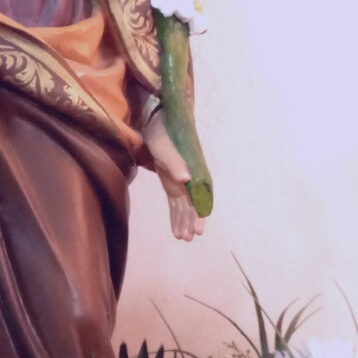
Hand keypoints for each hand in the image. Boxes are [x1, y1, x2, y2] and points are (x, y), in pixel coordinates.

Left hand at [143, 109, 205, 241]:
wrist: (156, 119)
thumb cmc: (161, 131)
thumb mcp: (163, 144)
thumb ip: (174, 161)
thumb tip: (186, 179)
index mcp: (193, 167)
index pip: (200, 193)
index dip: (200, 210)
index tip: (199, 226)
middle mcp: (190, 176)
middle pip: (194, 202)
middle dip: (193, 219)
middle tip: (190, 236)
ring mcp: (181, 181)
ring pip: (185, 206)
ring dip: (184, 221)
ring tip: (183, 238)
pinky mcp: (172, 183)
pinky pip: (176, 203)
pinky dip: (176, 217)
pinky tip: (176, 231)